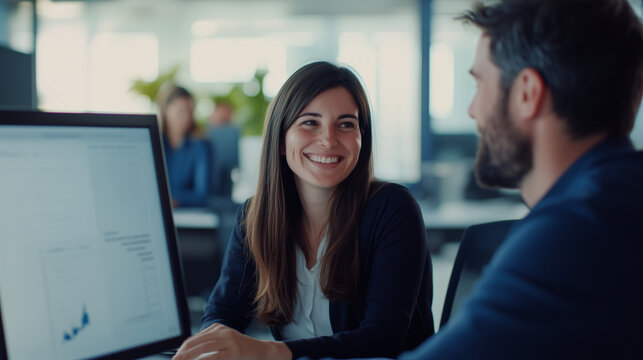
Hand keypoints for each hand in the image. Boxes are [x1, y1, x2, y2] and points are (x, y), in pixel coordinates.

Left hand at [172, 323, 291, 359]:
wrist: (264, 352)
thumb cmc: (243, 351)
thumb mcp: (225, 343)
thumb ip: (209, 344)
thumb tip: (189, 352)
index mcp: (218, 328)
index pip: (193, 338)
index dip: (181, 349)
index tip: (175, 357)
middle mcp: (222, 331)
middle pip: (195, 343)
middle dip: (182, 354)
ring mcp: (228, 340)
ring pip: (201, 350)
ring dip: (188, 358)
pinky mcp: (234, 351)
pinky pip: (213, 357)